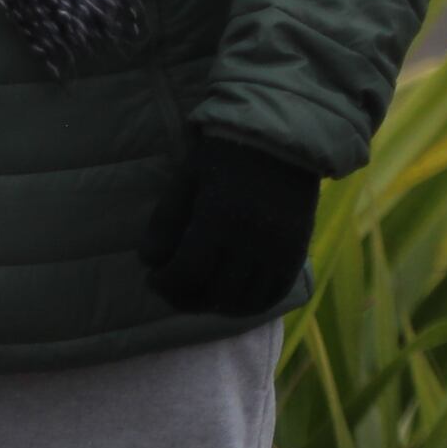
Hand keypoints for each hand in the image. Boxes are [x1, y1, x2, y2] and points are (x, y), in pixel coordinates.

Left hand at [139, 135, 322, 313]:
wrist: (282, 141)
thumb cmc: (225, 155)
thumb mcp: (187, 180)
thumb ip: (165, 222)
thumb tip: (150, 262)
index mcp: (220, 218)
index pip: (187, 272)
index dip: (164, 284)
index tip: (152, 279)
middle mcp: (253, 240)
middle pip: (215, 294)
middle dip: (186, 299)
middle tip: (173, 291)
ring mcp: (279, 250)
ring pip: (245, 301)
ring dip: (217, 306)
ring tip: (202, 295)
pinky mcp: (297, 253)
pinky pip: (274, 294)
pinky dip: (251, 304)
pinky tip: (233, 297)